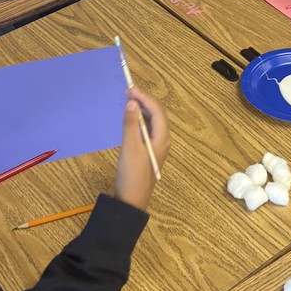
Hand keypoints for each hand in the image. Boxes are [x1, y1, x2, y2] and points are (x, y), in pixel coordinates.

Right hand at [114, 87, 169, 210]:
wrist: (132, 200)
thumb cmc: (132, 175)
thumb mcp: (129, 147)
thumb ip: (130, 124)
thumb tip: (132, 103)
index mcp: (162, 138)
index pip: (157, 111)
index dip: (144, 98)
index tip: (130, 89)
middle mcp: (162, 140)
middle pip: (157, 114)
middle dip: (144, 101)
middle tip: (128, 92)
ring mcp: (156, 145)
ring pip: (152, 121)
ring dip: (142, 109)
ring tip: (129, 101)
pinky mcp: (148, 151)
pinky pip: (147, 129)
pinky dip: (139, 120)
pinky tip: (130, 118)